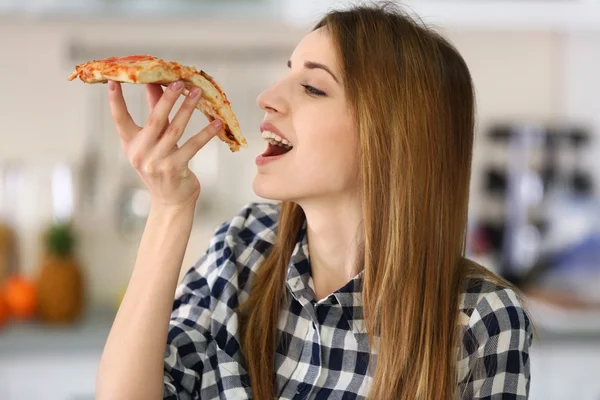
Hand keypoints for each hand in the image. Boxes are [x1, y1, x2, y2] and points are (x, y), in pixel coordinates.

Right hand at [108, 80, 220, 208]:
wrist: (171, 201)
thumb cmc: (162, 166)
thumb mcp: (153, 143)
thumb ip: (154, 114)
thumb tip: (154, 84)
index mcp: (131, 145)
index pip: (119, 119)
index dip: (116, 101)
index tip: (115, 81)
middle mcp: (141, 153)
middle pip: (154, 120)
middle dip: (167, 99)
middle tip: (178, 82)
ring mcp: (157, 162)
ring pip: (175, 129)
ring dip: (187, 109)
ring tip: (197, 93)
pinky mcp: (175, 169)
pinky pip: (193, 146)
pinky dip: (205, 133)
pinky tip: (216, 123)